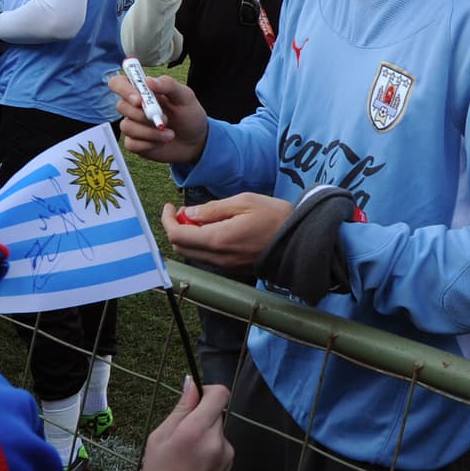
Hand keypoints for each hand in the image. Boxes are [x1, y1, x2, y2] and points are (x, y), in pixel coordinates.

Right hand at [109, 72, 207, 164]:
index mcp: (143, 90)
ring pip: (126, 127)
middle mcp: (134, 107)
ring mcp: (133, 125)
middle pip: (121, 106)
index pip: (119, 83)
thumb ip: (168, 85)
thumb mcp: (185, 96)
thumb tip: (149, 80)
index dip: (123, 90)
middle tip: (165, 119)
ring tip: (169, 134)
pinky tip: (161, 142)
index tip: (139, 100)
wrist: (196, 142)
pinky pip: (131, 144)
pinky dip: (148, 144)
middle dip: (143, 115)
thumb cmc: (189, 115)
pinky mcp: (134, 143)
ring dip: (150, 132)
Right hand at [137, 377, 232, 470]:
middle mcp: (217, 440)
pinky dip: (208, 448)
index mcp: (196, 430)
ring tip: (184, 455)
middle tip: (179, 433)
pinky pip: (219, 446)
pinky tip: (193, 466)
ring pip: (217, 429)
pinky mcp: (229, 466)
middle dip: (200, 416)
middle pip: (216, 411)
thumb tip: (191, 384)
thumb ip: (180, 409)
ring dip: (204, 433)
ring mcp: (226, 455)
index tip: (193, 398)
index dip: (207, 390)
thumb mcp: (158, 438)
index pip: (219, 393)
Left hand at [163, 193, 293, 270]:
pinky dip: (202, 244)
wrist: (302, 240)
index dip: (167, 221)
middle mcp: (219, 258)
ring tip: (200, 218)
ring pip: (193, 254)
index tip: (170, 207)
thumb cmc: (275, 216)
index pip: (177, 236)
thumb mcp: (243, 202)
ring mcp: (226, 266)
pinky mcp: (234, 268)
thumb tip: (188, 214)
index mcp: (218, 240)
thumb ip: (212, 209)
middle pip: (181, 248)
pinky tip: (213, 230)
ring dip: (189, 237)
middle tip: (183, 211)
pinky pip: (208, 259)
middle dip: (176, 228)